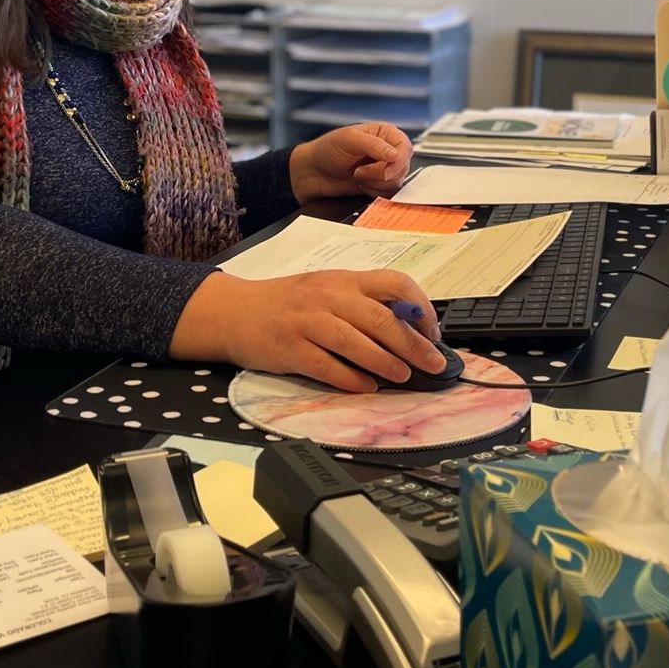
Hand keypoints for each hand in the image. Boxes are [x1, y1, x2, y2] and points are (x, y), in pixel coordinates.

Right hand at [169, 268, 446, 392]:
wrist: (235, 311)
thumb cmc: (289, 303)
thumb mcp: (328, 289)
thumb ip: (363, 303)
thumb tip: (410, 329)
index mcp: (344, 280)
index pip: (394, 283)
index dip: (420, 308)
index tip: (433, 332)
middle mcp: (328, 296)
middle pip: (381, 318)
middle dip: (414, 345)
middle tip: (433, 364)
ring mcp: (307, 322)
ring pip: (356, 342)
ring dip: (385, 362)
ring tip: (403, 376)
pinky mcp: (290, 348)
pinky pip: (326, 366)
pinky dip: (350, 379)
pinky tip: (366, 387)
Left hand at [289, 122, 414, 201]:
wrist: (314, 173)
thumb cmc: (327, 150)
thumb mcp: (348, 140)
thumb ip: (374, 145)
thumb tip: (395, 154)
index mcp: (384, 133)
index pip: (405, 147)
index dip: (398, 161)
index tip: (385, 170)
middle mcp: (388, 150)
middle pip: (402, 167)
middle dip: (380, 174)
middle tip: (360, 171)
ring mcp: (384, 169)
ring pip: (396, 182)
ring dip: (375, 183)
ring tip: (357, 175)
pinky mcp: (379, 185)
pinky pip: (388, 194)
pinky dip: (373, 192)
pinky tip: (360, 184)